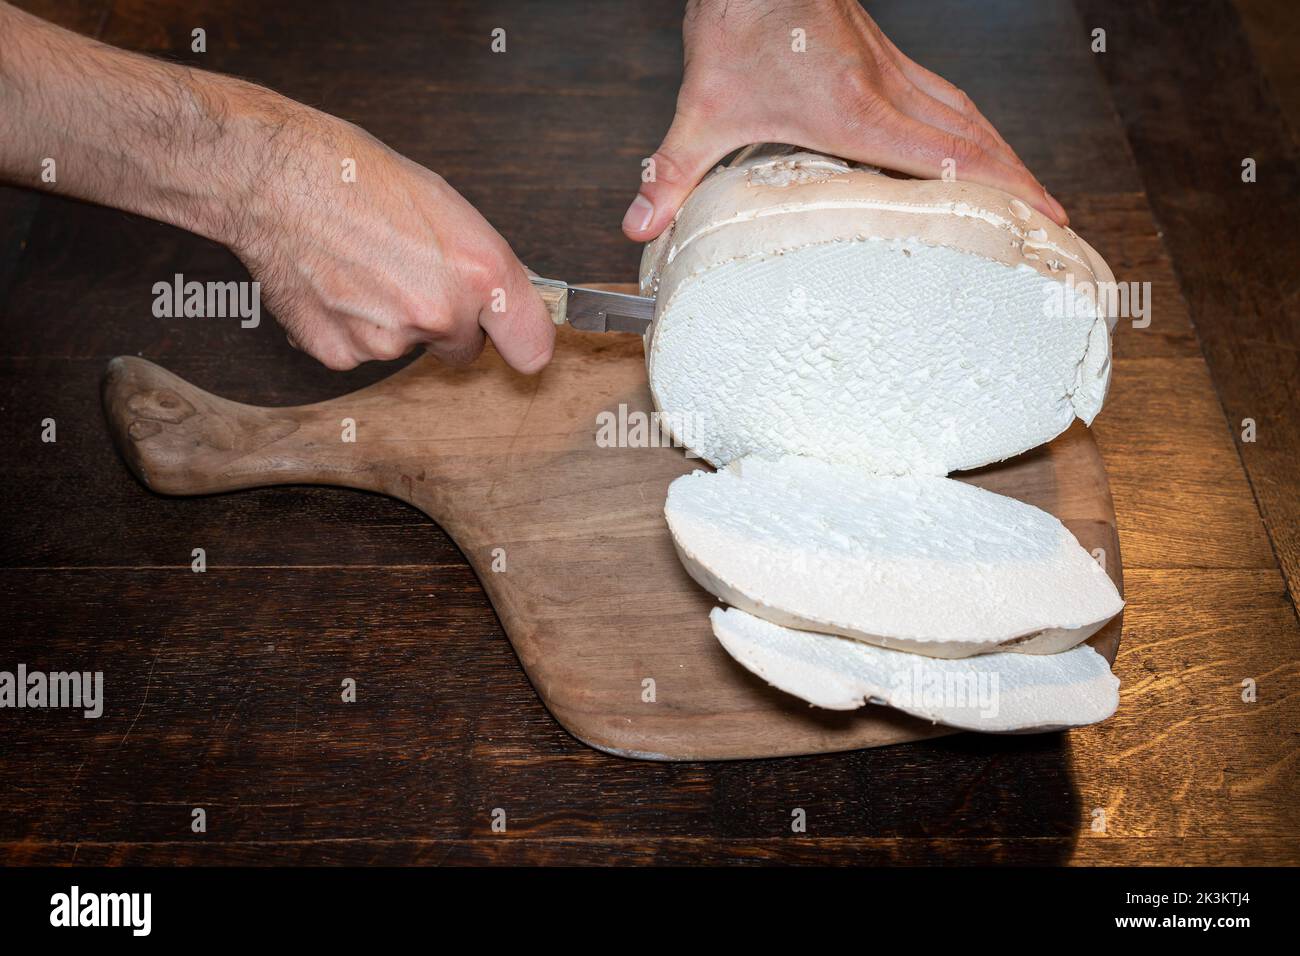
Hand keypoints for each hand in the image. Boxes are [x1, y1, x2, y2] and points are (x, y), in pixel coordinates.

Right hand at [228, 105, 553, 371]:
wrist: (272, 179)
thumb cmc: (354, 177)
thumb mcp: (446, 207)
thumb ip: (480, 264)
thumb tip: (501, 297)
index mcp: (479, 272)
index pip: (532, 348)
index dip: (522, 343)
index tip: (514, 339)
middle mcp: (441, 313)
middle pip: (464, 349)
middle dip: (448, 326)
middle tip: (412, 278)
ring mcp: (390, 341)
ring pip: (408, 348)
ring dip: (393, 322)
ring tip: (363, 268)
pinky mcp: (343, 355)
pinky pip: (360, 352)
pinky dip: (349, 328)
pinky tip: (335, 285)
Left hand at [623, 0, 1066, 241]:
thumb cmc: (736, 22)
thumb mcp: (700, 106)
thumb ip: (672, 171)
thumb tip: (639, 224)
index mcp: (854, 110)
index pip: (944, 158)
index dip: (997, 192)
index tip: (1039, 218)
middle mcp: (886, 87)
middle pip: (974, 136)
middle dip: (1019, 181)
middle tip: (1055, 220)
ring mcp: (890, 67)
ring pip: (967, 111)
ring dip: (1003, 151)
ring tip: (1031, 190)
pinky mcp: (883, 55)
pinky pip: (946, 94)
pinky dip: (973, 125)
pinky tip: (973, 144)